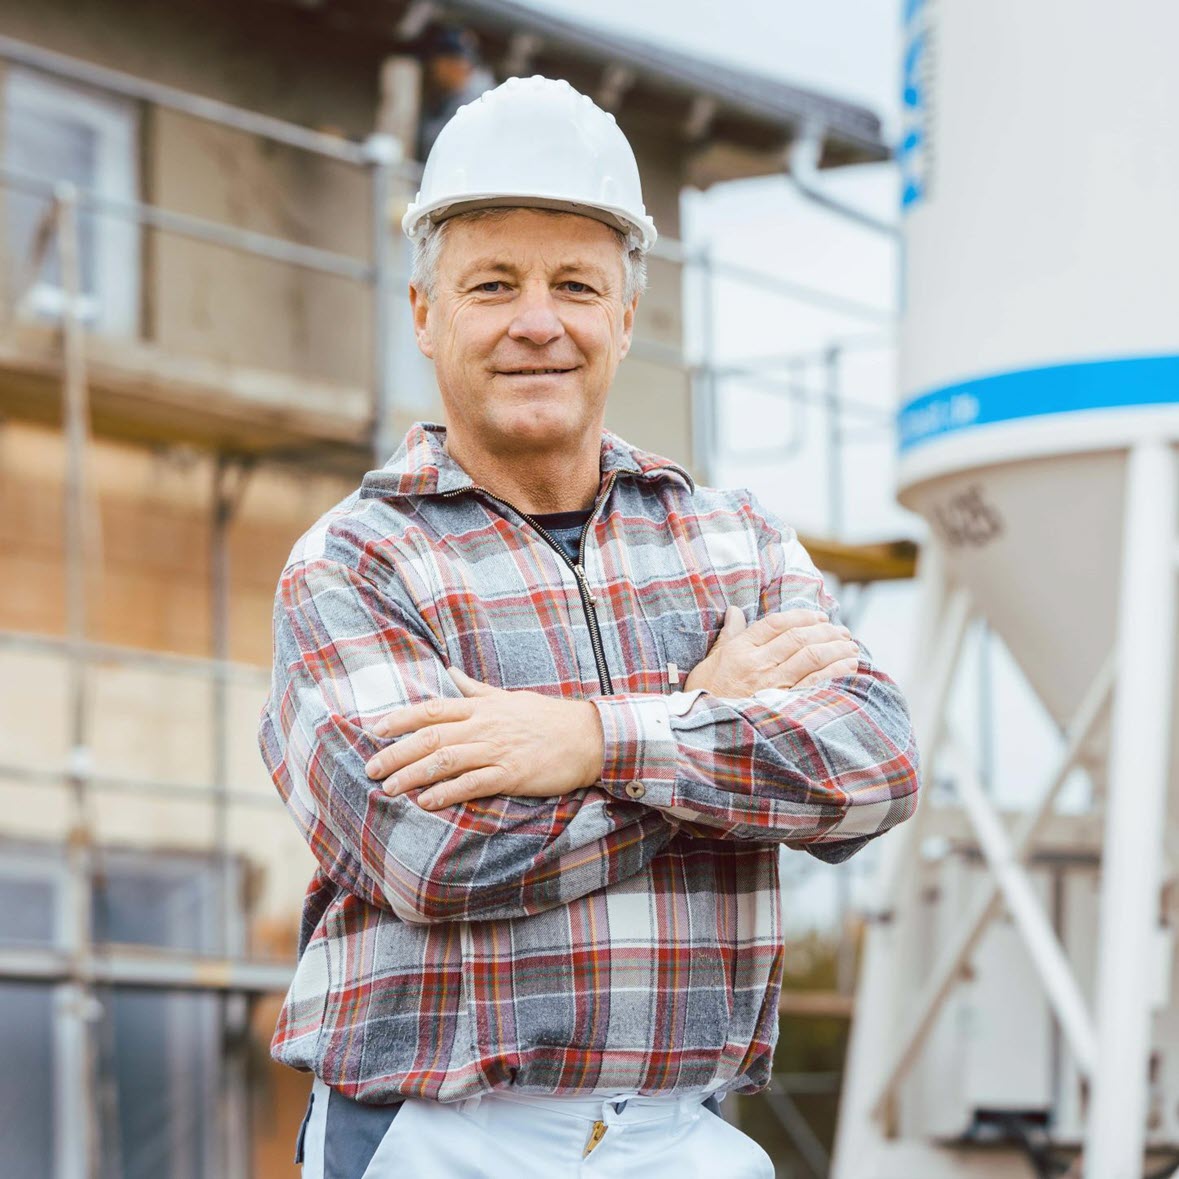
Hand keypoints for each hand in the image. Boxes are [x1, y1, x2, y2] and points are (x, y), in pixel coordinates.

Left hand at [364, 669, 604, 809]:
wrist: (588, 737)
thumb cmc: (547, 718)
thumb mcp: (509, 697)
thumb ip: (476, 689)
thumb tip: (450, 670)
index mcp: (482, 707)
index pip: (432, 709)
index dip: (401, 719)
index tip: (375, 730)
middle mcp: (485, 726)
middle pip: (431, 737)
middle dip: (397, 752)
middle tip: (371, 768)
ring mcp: (498, 750)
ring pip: (446, 760)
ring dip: (414, 774)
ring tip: (390, 788)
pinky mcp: (512, 774)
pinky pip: (473, 783)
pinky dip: (447, 792)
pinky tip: (427, 802)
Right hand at [684, 606, 859, 697]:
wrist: (705, 730)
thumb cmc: (707, 696)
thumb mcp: (709, 663)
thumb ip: (728, 636)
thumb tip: (734, 611)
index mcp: (739, 650)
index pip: (776, 623)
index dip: (801, 616)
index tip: (819, 616)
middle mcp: (757, 664)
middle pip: (799, 637)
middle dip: (826, 630)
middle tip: (841, 630)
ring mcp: (771, 684)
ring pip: (811, 655)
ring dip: (836, 647)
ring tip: (850, 645)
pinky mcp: (783, 704)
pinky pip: (816, 682)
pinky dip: (836, 671)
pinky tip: (849, 665)